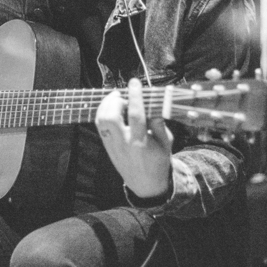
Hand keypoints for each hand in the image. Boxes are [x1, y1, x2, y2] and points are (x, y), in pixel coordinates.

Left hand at [95, 78, 174, 199]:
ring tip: (117, 98)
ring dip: (106, 104)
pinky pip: (99, 125)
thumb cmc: (159, 160)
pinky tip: (113, 107)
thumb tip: (152, 103)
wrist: (146, 184)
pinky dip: (103, 112)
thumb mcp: (166, 142)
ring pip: (100, 120)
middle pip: (110, 117)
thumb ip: (159, 122)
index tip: (134, 82)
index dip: (135, 96)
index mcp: (141, 143)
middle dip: (114, 100)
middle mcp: (123, 144)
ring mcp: (112, 146)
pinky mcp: (106, 146)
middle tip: (123, 94)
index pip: (136, 115)